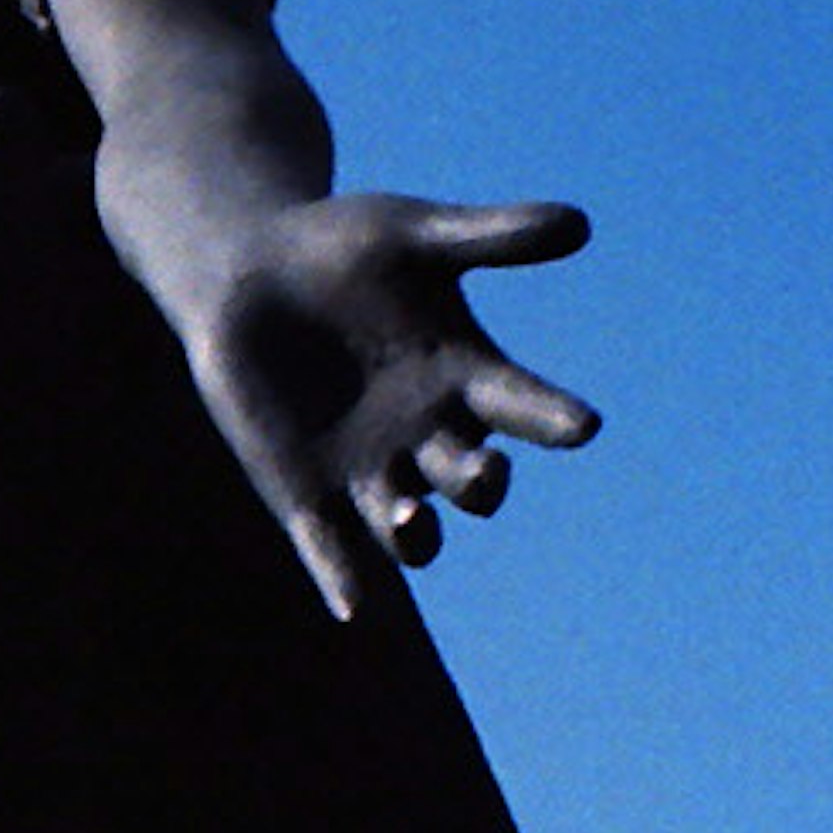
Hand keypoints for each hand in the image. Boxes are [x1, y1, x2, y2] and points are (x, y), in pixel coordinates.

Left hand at [189, 190, 593, 619]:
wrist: (249, 273)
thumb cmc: (342, 248)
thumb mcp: (415, 235)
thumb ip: (491, 236)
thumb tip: (580, 224)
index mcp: (464, 377)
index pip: (522, 406)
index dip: (551, 418)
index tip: (583, 425)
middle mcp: (426, 436)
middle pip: (470, 479)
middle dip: (481, 481)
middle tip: (485, 471)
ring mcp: (367, 471)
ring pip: (408, 526)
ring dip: (414, 531)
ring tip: (411, 518)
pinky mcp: (306, 495)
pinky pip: (330, 548)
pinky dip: (343, 579)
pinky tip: (353, 608)